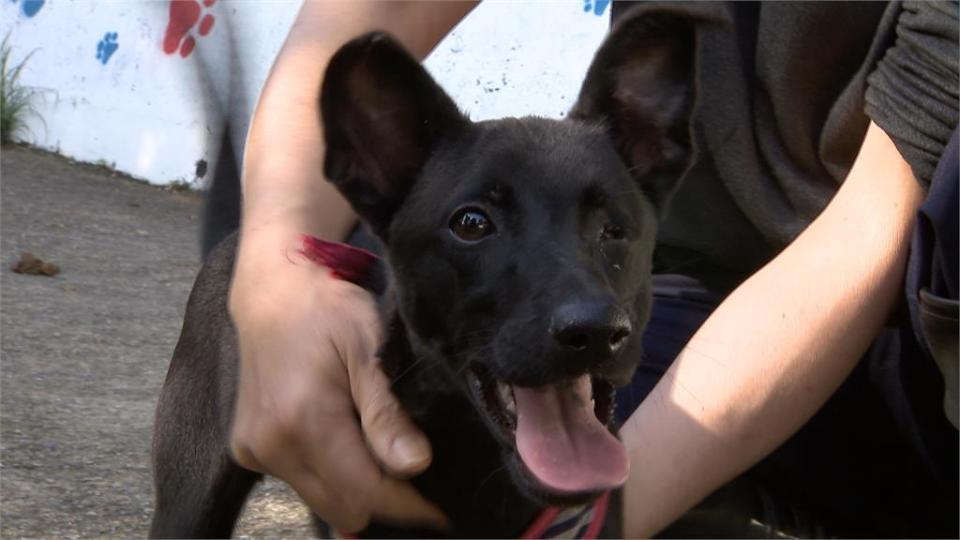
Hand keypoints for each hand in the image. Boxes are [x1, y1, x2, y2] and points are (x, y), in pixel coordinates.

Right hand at [227, 230, 445, 532]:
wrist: (273, 289)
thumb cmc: (326, 308)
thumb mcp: (369, 348)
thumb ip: (386, 413)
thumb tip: (415, 465)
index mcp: (303, 420)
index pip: (365, 491)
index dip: (408, 505)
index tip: (438, 510)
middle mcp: (271, 444)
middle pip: (342, 506)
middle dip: (383, 498)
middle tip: (414, 473)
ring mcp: (254, 450)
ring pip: (321, 499)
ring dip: (355, 486)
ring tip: (378, 444)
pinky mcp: (247, 448)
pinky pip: (300, 483)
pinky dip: (329, 473)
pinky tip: (343, 436)